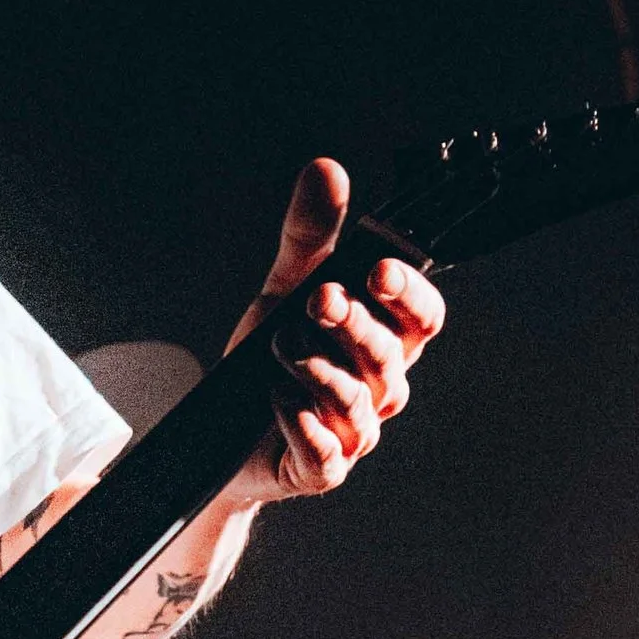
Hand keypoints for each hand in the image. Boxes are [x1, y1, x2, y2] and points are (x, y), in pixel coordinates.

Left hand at [228, 158, 444, 502]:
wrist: (217, 433)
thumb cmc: (265, 359)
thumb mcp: (283, 290)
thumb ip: (309, 237)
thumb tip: (326, 168)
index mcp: (383, 340)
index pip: (422, 318)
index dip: (407, 294)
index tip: (376, 270)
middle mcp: (379, 388)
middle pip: (389, 355)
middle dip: (354, 324)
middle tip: (315, 301)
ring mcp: (353, 432)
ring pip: (358, 401)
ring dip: (319, 370)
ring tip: (278, 350)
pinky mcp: (321, 469)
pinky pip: (327, 454)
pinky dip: (306, 428)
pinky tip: (281, 402)